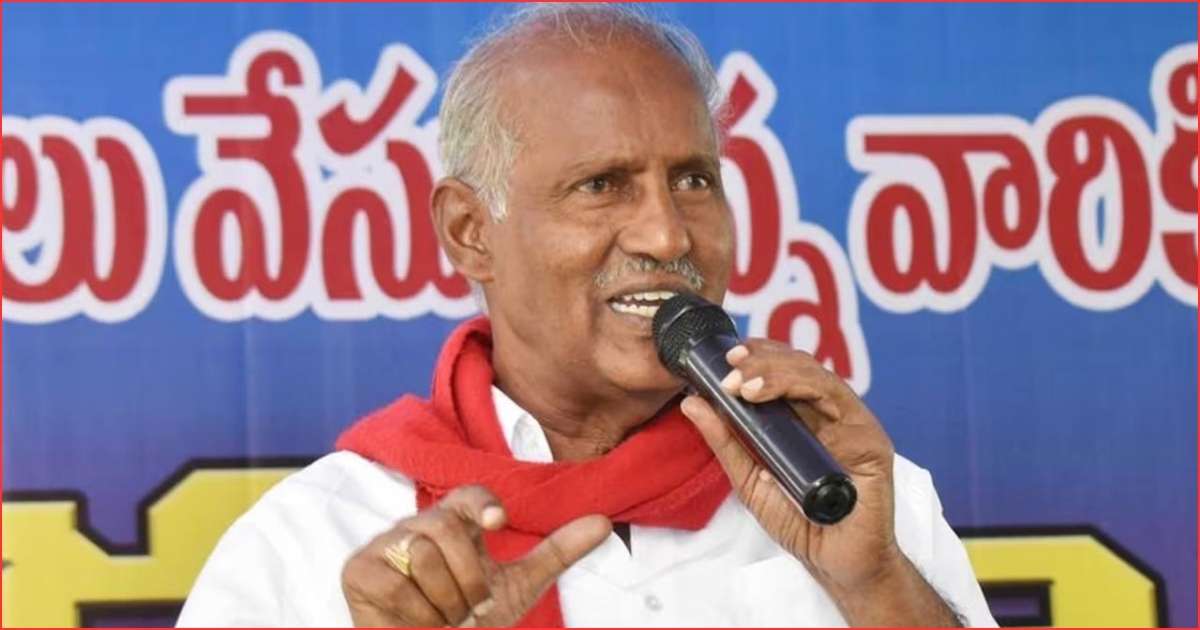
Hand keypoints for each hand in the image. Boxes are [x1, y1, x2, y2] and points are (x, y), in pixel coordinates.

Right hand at [341, 485, 610, 626]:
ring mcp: (384, 545)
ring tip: (445, 618)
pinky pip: (396, 583)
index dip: (482, 503)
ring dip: (445, 601)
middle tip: (471, 609)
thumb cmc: (471, 620)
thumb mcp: (519, 586)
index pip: (468, 495)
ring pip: (423, 555)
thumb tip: (605, 521)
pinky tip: (419, 623)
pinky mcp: (358, 570)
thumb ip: (557, 551)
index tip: (500, 522)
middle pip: (447, 527)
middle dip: (468, 578)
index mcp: (455, 522)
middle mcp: (418, 525)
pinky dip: (418, 613)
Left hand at [678, 338, 902, 593]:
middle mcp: (831, 414)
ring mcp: (853, 422)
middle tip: (729, 367)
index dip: (757, 356)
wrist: (834, 563)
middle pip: (800, 367)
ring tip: (743, 384)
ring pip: (817, 377)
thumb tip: (692, 401)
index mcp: (807, 418)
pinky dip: (802, 390)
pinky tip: (769, 395)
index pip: (783, 371)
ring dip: (776, 373)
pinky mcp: (869, 438)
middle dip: (762, 361)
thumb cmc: (799, 521)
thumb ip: (725, 440)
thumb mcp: (750, 478)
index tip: (724, 355)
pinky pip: (839, 401)